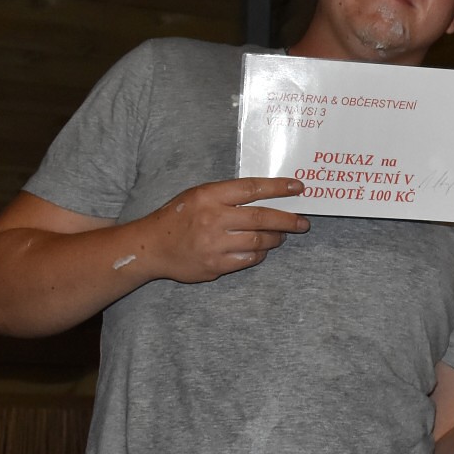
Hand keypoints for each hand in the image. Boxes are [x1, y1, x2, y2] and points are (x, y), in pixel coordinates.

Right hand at [138, 177, 309, 281]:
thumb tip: (266, 195)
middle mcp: (213, 219)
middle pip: (261, 218)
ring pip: (258, 241)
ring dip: (275, 238)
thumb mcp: (198, 195)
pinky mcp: (214, 265)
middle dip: (287, 220)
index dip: (278, 188)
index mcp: (209, 196)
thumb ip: (227, 195)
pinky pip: (248, 260)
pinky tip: (261, 250)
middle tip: (303, 222)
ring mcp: (214, 244)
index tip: (298, 188)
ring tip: (281, 235)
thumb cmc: (178, 217)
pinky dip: (259, 255)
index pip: (252, 188)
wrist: (151, 247)